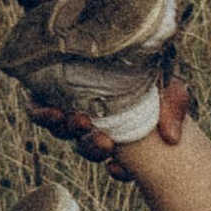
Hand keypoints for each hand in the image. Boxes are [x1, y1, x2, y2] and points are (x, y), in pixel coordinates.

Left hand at [25, 75, 189, 170]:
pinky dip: (42, 116)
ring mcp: (70, 109)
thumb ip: (173, 109)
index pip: (118, 161)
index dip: (117, 170)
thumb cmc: (150, 72)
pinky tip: (54, 111)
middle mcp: (94, 125)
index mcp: (121, 131)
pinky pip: (37, 112)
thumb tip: (171, 138)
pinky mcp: (48, 92)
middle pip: (87, 147)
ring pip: (63, 131)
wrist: (127, 40)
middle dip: (93, 148)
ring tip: (79, 119)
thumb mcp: (170, 88)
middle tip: (105, 140)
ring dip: (71, 132)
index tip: (117, 167)